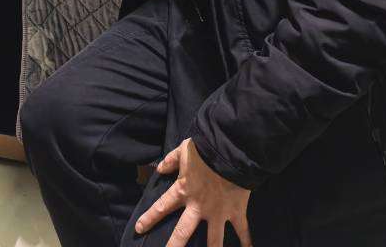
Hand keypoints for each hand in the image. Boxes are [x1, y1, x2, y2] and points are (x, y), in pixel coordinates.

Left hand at [136, 138, 251, 246]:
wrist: (231, 151)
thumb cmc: (206, 149)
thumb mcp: (184, 150)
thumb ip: (171, 160)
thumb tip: (160, 168)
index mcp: (184, 191)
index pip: (161, 207)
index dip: (149, 218)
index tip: (139, 229)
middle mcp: (199, 207)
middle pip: (182, 233)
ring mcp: (218, 212)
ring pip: (213, 240)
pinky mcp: (236, 211)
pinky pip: (242, 229)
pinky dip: (246, 240)